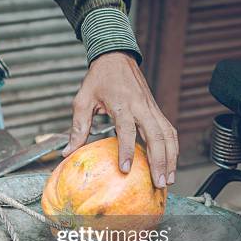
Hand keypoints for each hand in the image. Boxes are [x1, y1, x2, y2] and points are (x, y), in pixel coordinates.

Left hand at [63, 51, 178, 187]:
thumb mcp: (83, 100)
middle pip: (156, 136)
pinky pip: (168, 130)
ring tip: (169, 179)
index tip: (126, 169)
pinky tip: (171, 162)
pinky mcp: (156, 109)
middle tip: (159, 183)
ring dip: (171, 158)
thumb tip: (67, 152)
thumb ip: (78, 127)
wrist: (116, 57)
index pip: (127, 131)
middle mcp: (141, 106)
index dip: (127, 151)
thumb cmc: (98, 78)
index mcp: (122, 104)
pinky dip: (172, 148)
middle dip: (160, 162)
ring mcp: (151, 108)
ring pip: (168, 135)